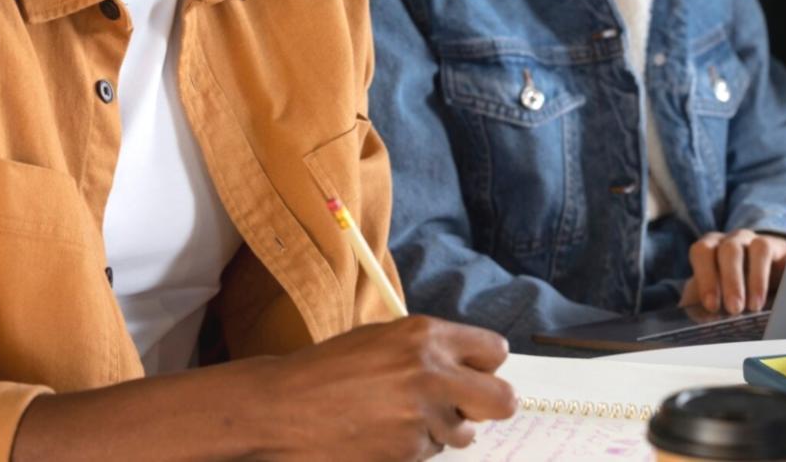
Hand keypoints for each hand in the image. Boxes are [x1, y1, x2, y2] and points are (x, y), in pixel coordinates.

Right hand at [265, 315, 517, 459]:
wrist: (283, 406)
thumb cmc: (328, 369)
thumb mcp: (382, 338)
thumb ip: (429, 350)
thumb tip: (469, 369)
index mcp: (426, 334)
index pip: (495, 352)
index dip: (486, 367)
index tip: (474, 375)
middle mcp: (431, 371)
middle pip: (502, 400)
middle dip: (487, 406)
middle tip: (463, 407)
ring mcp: (421, 414)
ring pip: (463, 433)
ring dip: (442, 430)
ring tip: (402, 418)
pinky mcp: (408, 450)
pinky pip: (430, 452)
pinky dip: (412, 447)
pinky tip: (382, 433)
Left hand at [678, 229, 785, 313]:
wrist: (773, 279)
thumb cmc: (736, 290)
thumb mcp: (718, 296)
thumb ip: (705, 304)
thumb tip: (701, 319)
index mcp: (710, 249)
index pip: (702, 253)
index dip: (705, 277)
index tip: (712, 306)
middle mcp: (730, 241)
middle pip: (726, 250)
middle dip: (730, 280)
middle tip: (734, 309)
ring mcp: (753, 240)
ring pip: (751, 248)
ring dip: (751, 278)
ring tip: (753, 307)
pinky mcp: (776, 247)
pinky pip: (767, 250)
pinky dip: (764, 276)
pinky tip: (768, 297)